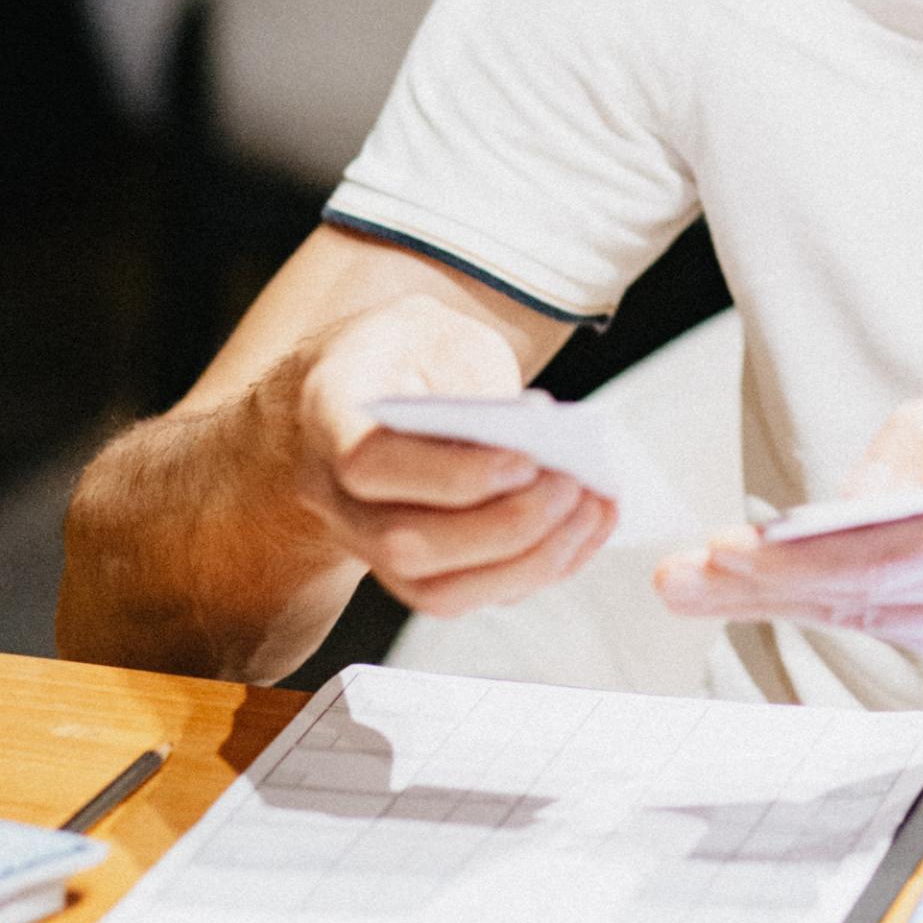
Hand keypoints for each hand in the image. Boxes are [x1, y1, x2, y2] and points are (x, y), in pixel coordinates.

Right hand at [288, 295, 615, 617]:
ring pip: (440, 593)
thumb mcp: (428, 327)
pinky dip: (541, 568)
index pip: (369, 465)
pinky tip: (587, 527)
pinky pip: (474, 595)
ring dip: (531, 562)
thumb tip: (537, 429)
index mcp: (330, 416)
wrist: (359, 389)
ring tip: (592, 509)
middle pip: (407, 547)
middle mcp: (336, 496)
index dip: (452, 474)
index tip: (527, 457)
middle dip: (506, 526)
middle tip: (571, 485)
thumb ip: (473, 375)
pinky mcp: (415, 570)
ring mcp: (369, 544)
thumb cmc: (402, 352)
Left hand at [652, 377, 922, 661]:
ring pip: (867, 616)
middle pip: (862, 590)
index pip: (892, 541)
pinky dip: (828, 607)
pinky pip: (889, 625)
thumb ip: (919, 435)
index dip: (805, 555)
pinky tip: (770, 592)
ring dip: (778, 602)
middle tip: (679, 578)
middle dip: (760, 586)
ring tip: (698, 583)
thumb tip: (846, 493)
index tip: (731, 550)